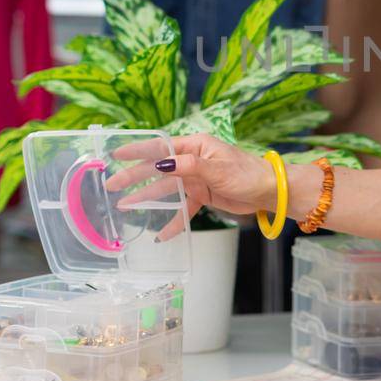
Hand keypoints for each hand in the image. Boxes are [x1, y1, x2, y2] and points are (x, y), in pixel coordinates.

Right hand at [105, 134, 276, 219]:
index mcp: (195, 146)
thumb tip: (161, 164)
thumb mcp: (217, 169)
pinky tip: (162, 233)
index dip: (137, 150)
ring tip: (125, 206)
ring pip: (166, 188)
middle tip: (112, 184)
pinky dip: (173, 220)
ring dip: (147, 198)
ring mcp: (196, 178)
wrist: (268, 191)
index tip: (117, 154)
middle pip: (158, 168)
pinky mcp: (202, 194)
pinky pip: (183, 207)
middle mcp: (192, 160)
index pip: (160, 147)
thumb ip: (188, 167)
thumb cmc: (247, 173)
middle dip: (134, 176)